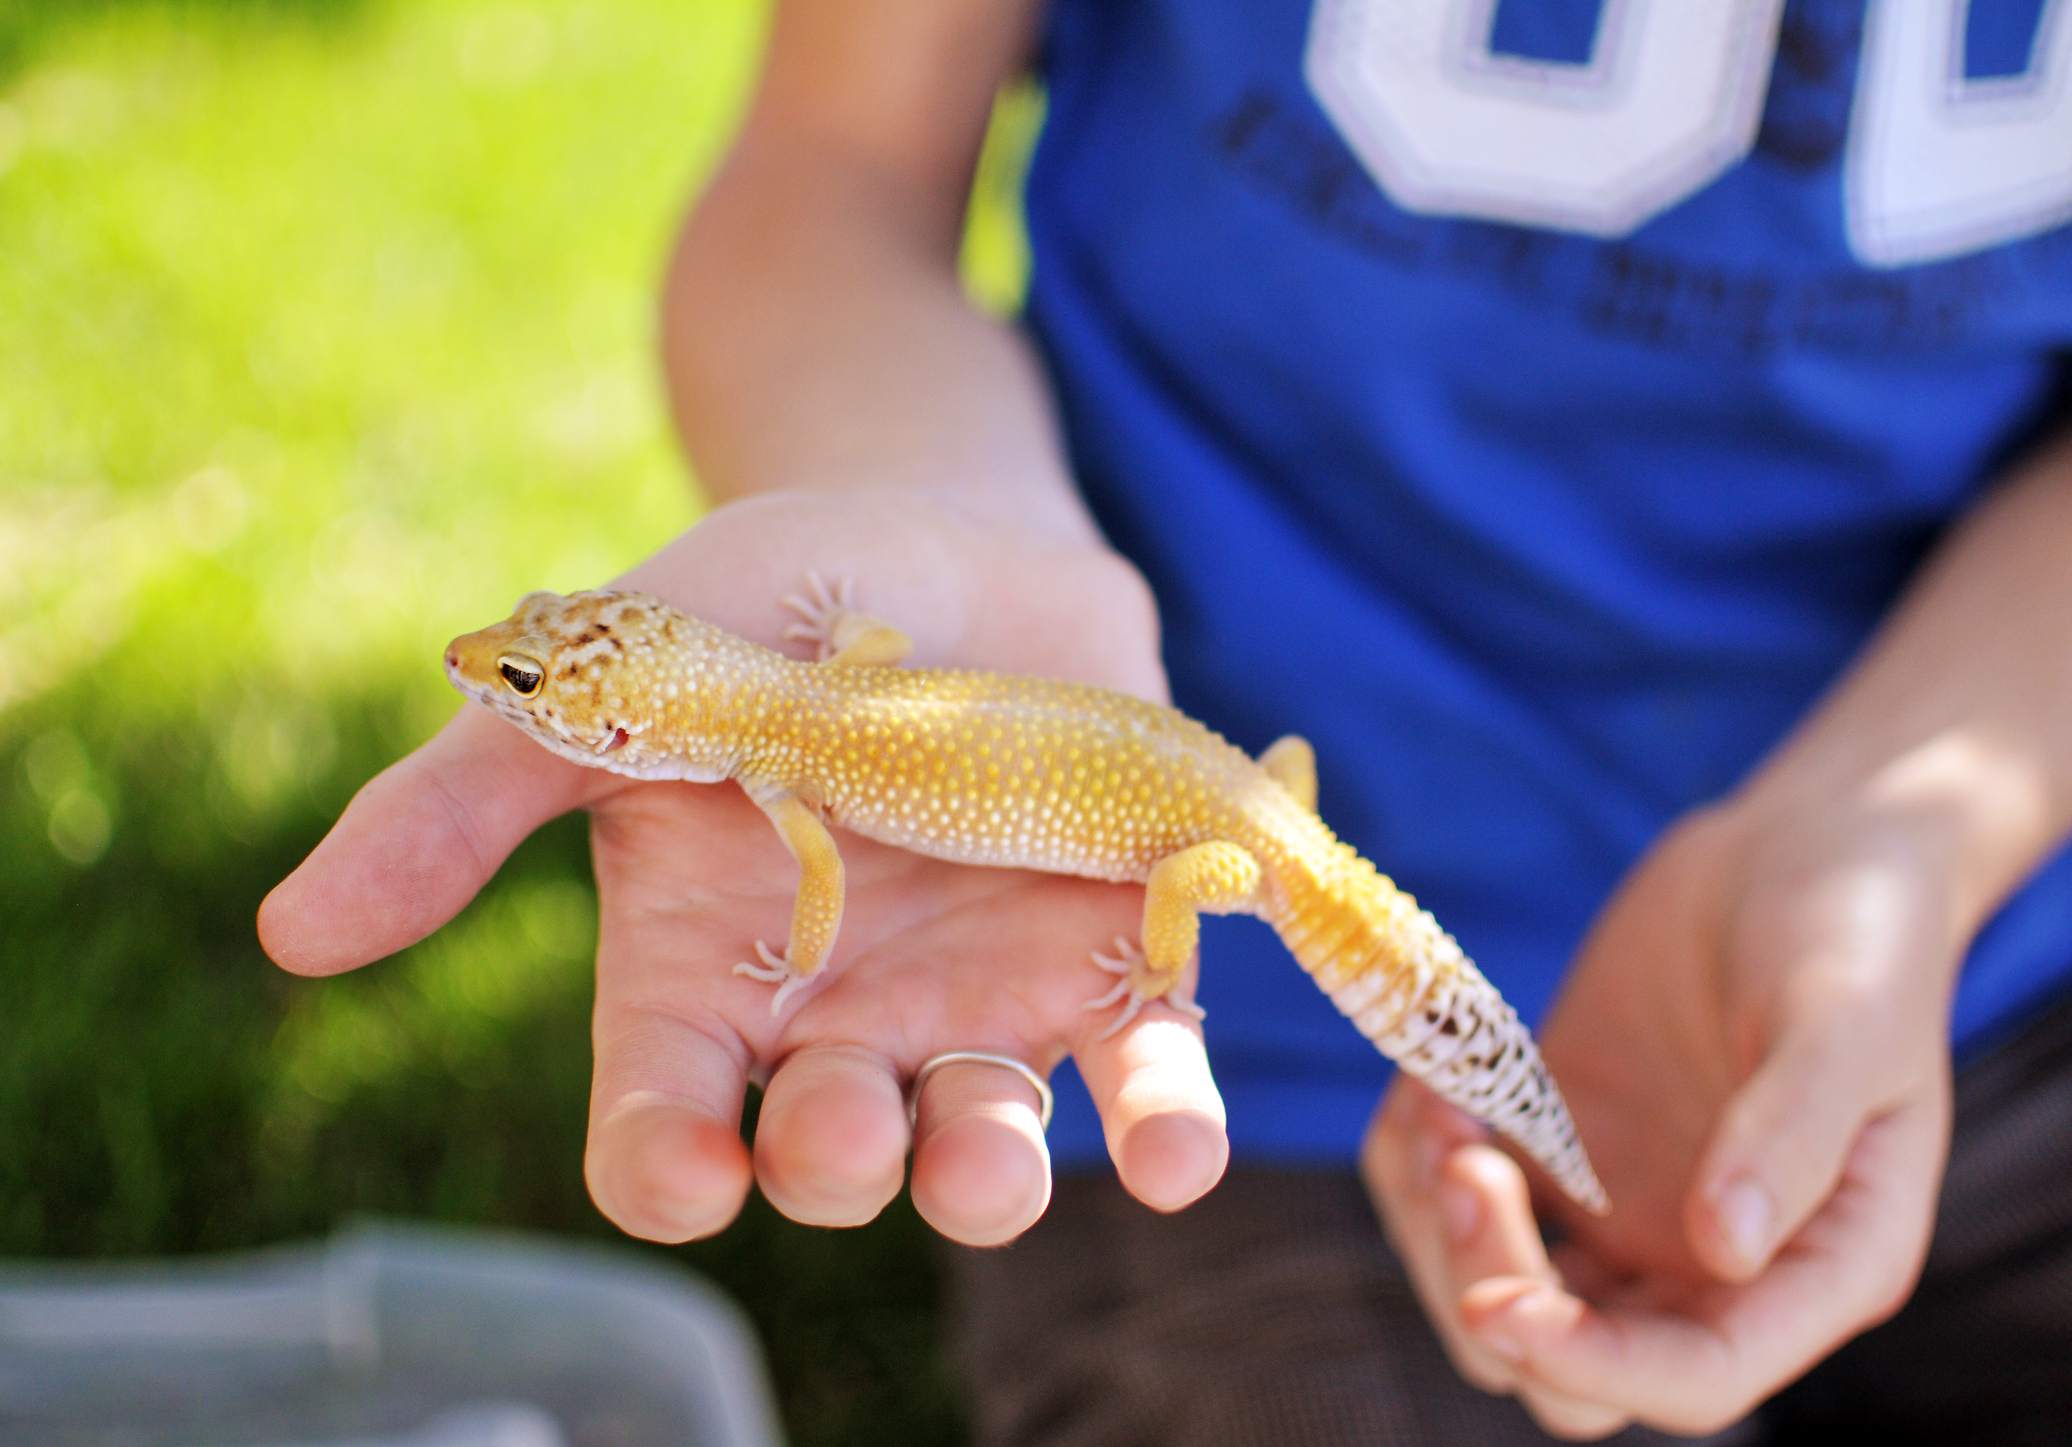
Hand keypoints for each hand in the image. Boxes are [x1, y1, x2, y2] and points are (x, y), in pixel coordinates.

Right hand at [258, 487, 1229, 1246]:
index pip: (661, 1122)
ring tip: (992, 1162)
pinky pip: (1141, 1073)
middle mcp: (841, 1011)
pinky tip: (1170, 1140)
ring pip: (982, 1146)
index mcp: (706, 966)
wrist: (958, 528)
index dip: (668, 1171)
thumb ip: (475, 796)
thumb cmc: (770, 596)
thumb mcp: (620, 675)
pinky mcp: (1113, 957)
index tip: (691, 1174)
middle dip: (836, 1165)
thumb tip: (292, 934)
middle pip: (827, 1153)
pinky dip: (1162, 1121)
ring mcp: (981, 996)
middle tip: (847, 1132)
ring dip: (987, 1179)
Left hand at [1363, 801, 1958, 1437]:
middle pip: (1571, 1366)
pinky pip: (1459, 1198)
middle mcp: (1710, 1264)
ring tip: (1433, 1107)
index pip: (1696, 1376)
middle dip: (1491, 1288)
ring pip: (1497, 1295)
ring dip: (1437, 1227)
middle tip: (1467, 1161)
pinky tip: (1424, 1079)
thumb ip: (1792, 1132)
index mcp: (1814, 1267)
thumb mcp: (1848, 1020)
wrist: (1799, 847)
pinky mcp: (1555, 1143)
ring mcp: (1623, 1209)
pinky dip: (1416, 1161)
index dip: (1592, 1364)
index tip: (1500, 1304)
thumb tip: (1724, 1251)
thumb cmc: (1855, 931)